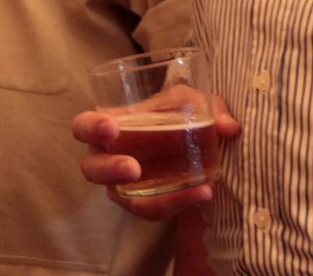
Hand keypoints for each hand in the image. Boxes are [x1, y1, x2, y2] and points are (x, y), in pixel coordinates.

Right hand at [72, 95, 239, 220]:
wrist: (192, 147)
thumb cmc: (178, 115)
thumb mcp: (192, 102)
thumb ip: (210, 107)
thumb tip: (229, 126)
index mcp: (110, 126)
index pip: (83, 126)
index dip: (91, 127)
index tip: (110, 127)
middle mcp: (108, 158)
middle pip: (92, 169)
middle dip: (109, 169)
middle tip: (132, 167)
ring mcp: (124, 186)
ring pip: (121, 198)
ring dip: (145, 197)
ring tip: (183, 187)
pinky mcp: (145, 204)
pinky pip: (154, 209)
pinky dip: (178, 202)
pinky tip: (204, 192)